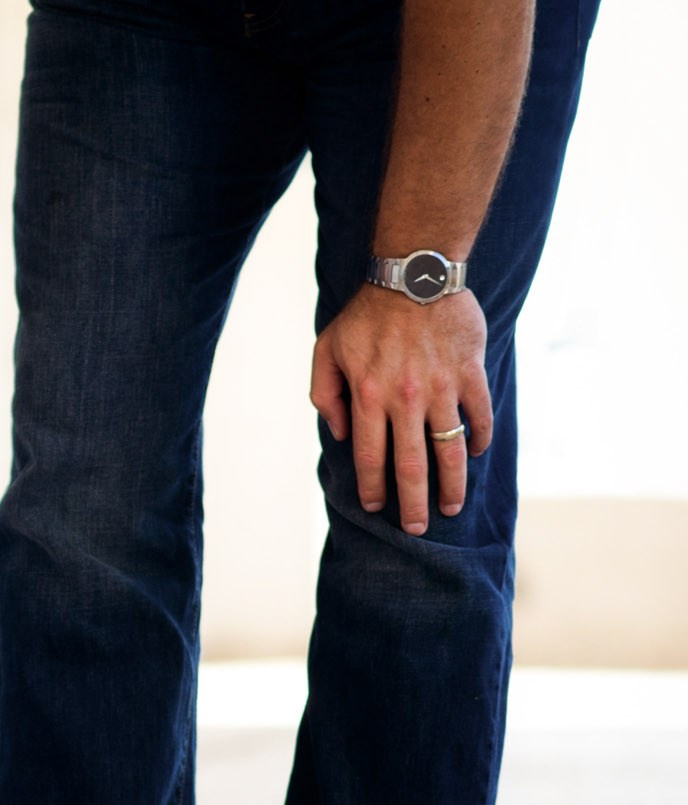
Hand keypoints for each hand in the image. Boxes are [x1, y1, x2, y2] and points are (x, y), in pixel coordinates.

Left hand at [309, 285, 491, 534]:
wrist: (414, 274)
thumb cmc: (364, 315)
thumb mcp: (326, 351)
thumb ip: (325, 395)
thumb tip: (338, 433)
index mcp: (369, 397)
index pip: (370, 457)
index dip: (373, 488)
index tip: (375, 508)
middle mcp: (406, 400)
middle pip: (412, 465)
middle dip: (413, 503)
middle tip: (415, 529)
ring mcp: (442, 388)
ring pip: (450, 450)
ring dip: (451, 484)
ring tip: (450, 507)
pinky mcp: (470, 373)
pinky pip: (480, 416)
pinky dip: (480, 439)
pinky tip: (476, 454)